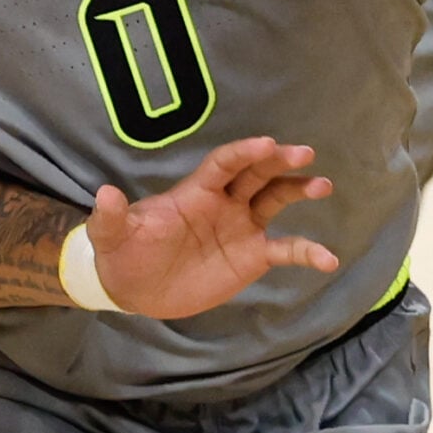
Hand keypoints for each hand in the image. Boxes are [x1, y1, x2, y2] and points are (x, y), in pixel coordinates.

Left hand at [85, 138, 338, 319]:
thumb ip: (111, 217)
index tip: (265, 143)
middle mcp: (224, 203)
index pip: (223, 164)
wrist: (134, 289)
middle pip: (256, 174)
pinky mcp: (252, 256)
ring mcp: (241, 227)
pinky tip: (329, 259)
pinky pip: (286, 250)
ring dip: (298, 190)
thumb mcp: (111, 236)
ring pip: (275, 200)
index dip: (243, 153)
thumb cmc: (123, 253)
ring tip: (322, 185)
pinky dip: (307, 252)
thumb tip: (103, 193)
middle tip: (303, 153)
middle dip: (278, 162)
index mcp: (194, 192)